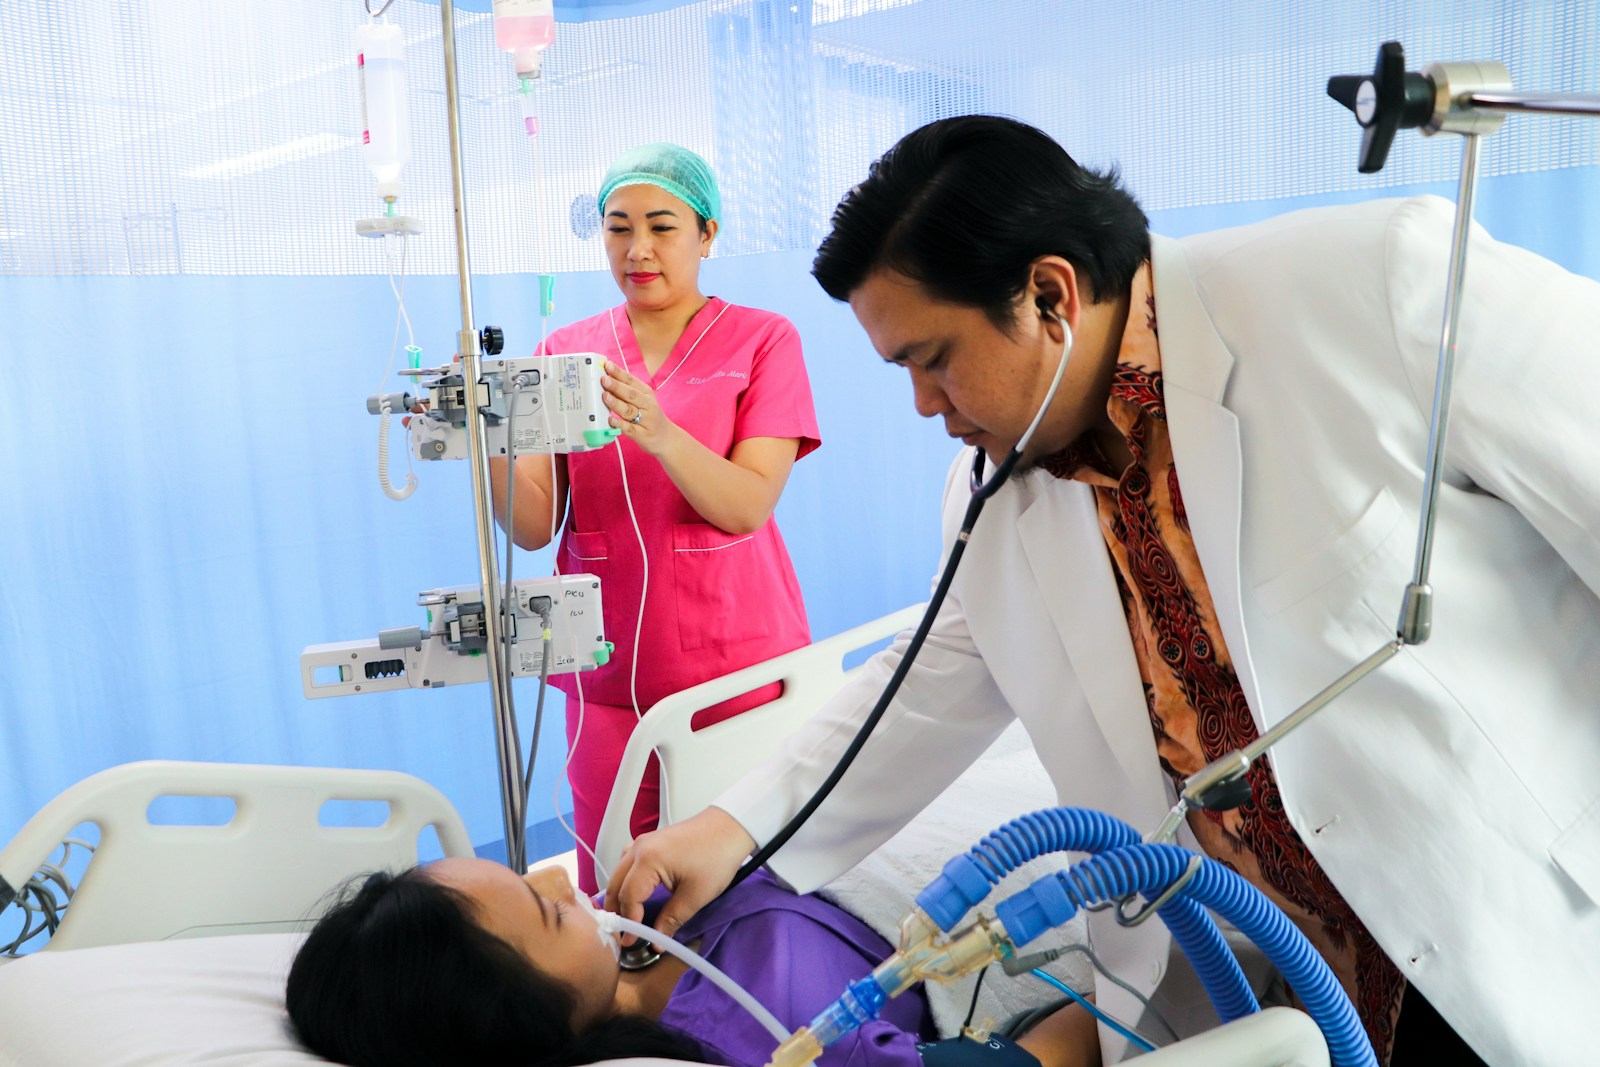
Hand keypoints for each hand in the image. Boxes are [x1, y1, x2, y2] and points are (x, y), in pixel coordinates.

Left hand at [602, 360, 677, 456]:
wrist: (667, 438)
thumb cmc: (650, 417)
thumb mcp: (644, 400)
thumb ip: (627, 391)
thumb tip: (607, 379)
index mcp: (646, 394)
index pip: (631, 381)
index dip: (619, 373)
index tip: (607, 365)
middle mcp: (647, 405)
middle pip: (631, 394)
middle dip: (617, 386)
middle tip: (604, 379)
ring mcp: (645, 420)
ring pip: (629, 410)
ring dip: (616, 403)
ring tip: (605, 396)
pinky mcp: (642, 435)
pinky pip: (629, 429)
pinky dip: (620, 424)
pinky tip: (611, 420)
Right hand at [605, 807, 755, 942]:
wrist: (730, 828)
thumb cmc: (717, 856)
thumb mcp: (695, 895)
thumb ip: (671, 920)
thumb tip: (656, 941)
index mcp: (647, 859)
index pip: (628, 897)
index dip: (628, 922)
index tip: (631, 942)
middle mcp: (638, 848)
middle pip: (616, 885)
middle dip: (617, 911)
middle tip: (623, 934)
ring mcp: (642, 842)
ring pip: (618, 873)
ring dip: (619, 895)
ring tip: (627, 918)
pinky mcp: (649, 842)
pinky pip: (627, 863)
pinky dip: (625, 881)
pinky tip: (634, 893)